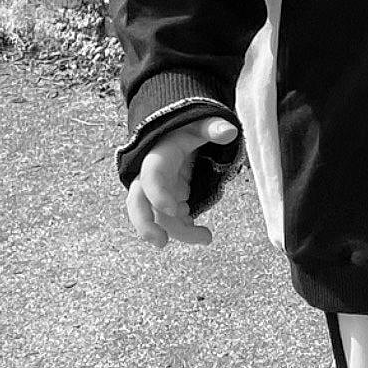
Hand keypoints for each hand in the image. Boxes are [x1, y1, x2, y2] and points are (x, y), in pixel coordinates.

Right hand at [126, 116, 237, 247]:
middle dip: (145, 224)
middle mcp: (151, 177)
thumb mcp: (199, 125)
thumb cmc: (187, 130)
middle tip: (161, 242)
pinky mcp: (166, 201)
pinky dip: (184, 228)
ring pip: (158, 217)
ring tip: (206, 237)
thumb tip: (230, 131)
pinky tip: (201, 232)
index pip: (151, 175)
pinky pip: (170, 220)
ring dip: (179, 231)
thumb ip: (212, 127)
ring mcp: (157, 192)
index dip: (158, 193)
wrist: (176, 137)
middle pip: (138, 202)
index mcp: (158, 157)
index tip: (174, 209)